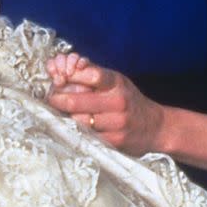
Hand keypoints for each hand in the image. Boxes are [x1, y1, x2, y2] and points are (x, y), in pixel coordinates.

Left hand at [48, 60, 165, 154]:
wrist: (155, 127)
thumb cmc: (128, 101)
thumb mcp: (116, 82)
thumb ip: (92, 74)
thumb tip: (66, 65)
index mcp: (116, 83)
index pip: (91, 75)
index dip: (69, 76)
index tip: (58, 79)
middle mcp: (118, 102)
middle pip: (75, 101)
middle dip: (57, 100)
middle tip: (51, 99)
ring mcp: (116, 123)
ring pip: (77, 121)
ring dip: (65, 118)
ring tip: (62, 114)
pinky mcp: (114, 141)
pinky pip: (86, 137)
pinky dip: (76, 132)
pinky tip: (74, 128)